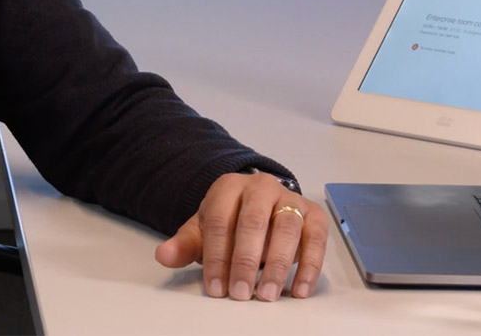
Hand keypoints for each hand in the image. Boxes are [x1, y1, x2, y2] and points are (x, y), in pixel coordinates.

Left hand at [153, 171, 326, 300]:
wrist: (259, 204)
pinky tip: (298, 289)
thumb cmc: (229, 221)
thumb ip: (185, 244)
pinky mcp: (314, 215)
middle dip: (246, 261)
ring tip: (266, 294)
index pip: (219, 220)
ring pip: (287, 228)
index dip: (216, 256)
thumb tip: (164, 255)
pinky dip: (310, 266)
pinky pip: (316, 239)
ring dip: (278, 265)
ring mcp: (290, 198)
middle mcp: (261, 187)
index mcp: (228, 187)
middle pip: (253, 222)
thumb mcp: (204, 230)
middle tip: (241, 293)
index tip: (216, 287)